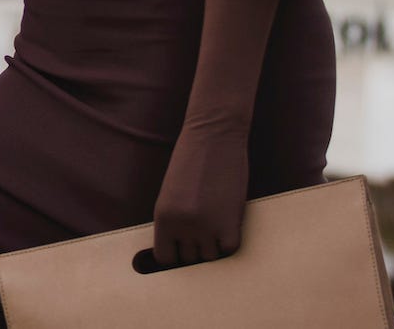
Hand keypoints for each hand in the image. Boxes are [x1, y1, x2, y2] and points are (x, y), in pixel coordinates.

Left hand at [148, 115, 250, 269]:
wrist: (213, 135)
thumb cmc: (191, 160)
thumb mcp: (171, 193)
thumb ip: (174, 221)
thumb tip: (183, 249)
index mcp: (163, 218)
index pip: (165, 258)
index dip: (176, 254)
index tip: (184, 248)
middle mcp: (182, 226)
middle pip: (190, 258)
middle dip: (196, 247)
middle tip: (204, 229)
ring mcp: (207, 227)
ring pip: (211, 256)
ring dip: (215, 244)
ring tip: (216, 223)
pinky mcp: (230, 223)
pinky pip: (230, 249)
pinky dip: (231, 241)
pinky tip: (229, 224)